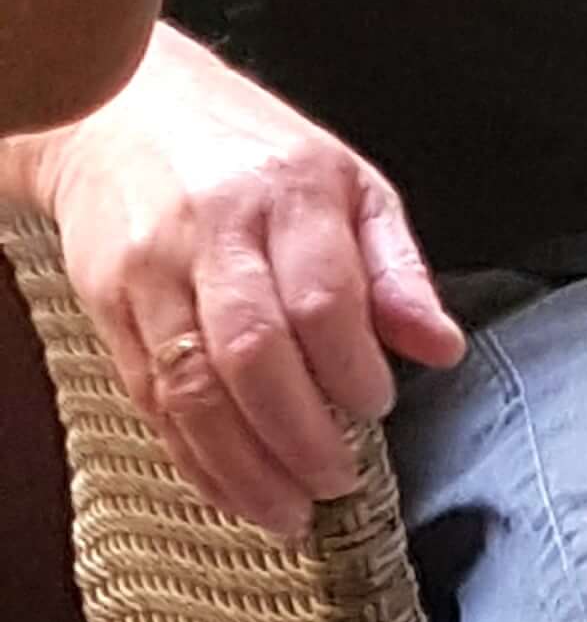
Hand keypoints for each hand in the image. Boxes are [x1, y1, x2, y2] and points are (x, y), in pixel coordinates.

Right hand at [28, 25, 463, 540]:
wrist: (126, 111)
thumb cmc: (254, 152)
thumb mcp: (346, 183)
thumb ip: (396, 270)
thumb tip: (443, 348)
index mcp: (290, 192)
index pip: (323, 297)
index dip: (351, 367)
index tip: (376, 409)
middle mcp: (215, 230)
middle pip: (252, 350)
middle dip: (298, 434)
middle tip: (336, 480)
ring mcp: (152, 272)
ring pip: (193, 387)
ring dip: (243, 466)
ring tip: (288, 510)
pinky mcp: (108, 307)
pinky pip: (151, 398)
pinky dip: (194, 456)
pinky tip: (232, 487)